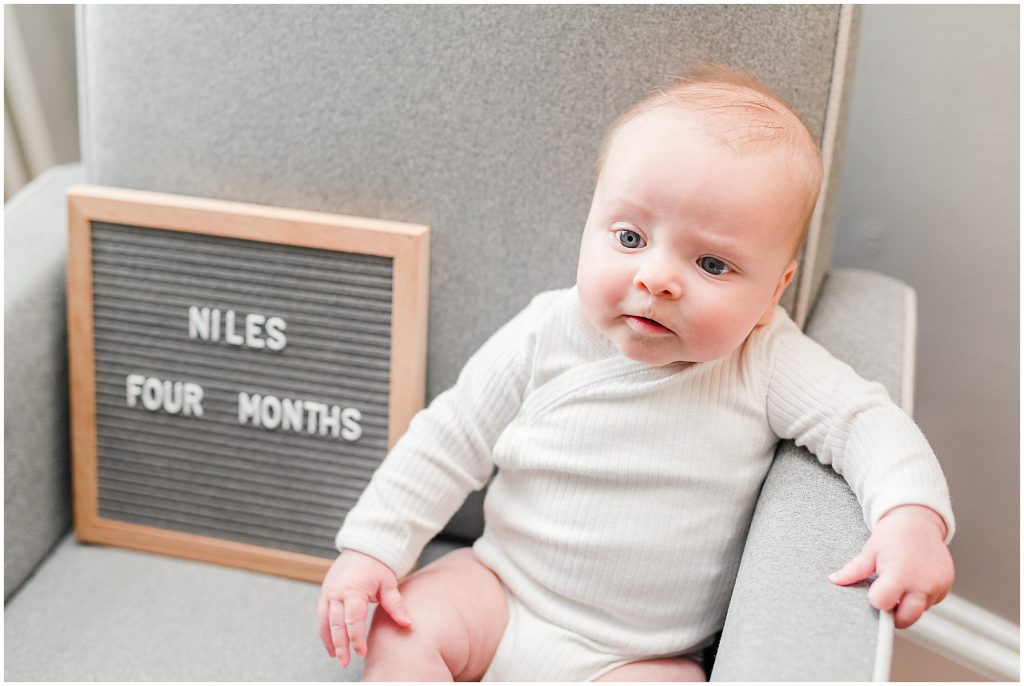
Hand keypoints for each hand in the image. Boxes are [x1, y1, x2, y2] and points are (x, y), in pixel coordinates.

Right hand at [317, 550, 413, 668]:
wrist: (363, 547)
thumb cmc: (377, 565)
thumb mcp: (388, 583)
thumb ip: (395, 605)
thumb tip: (407, 623)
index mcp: (353, 590)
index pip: (353, 620)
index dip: (356, 639)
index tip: (362, 652)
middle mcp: (337, 592)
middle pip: (336, 624)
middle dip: (340, 645)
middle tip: (345, 662)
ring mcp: (328, 592)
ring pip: (325, 621)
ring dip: (329, 640)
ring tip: (336, 656)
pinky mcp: (324, 592)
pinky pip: (321, 615)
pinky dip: (324, 630)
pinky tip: (330, 642)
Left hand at [828, 505, 953, 628]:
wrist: (919, 522)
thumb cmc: (892, 535)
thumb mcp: (870, 551)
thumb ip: (853, 570)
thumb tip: (834, 580)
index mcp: (899, 575)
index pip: (883, 604)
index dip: (876, 601)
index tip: (875, 592)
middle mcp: (921, 584)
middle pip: (906, 619)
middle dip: (894, 615)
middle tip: (888, 597)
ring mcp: (937, 586)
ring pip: (919, 611)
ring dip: (909, 604)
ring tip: (902, 582)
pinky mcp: (946, 586)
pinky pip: (931, 602)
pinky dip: (922, 597)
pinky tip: (915, 580)